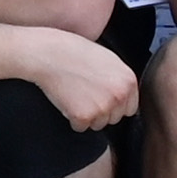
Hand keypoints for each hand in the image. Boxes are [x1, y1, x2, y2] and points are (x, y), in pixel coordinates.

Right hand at [26, 31, 142, 133]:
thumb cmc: (71, 51)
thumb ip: (119, 78)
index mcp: (128, 80)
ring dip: (86, 115)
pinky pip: (80, 127)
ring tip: (74, 94)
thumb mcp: (107, 58)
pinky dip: (71, 118)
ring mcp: (103, 107)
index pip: (129, 108)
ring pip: (97, 124)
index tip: (99, 96)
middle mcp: (119, 96)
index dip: (113, 104)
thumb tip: (123, 93)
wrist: (47, 53)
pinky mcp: (84, 116)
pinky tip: (66, 100)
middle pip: (114, 118)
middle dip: (100, 110)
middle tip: (83, 92)